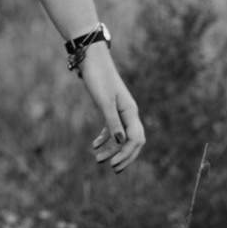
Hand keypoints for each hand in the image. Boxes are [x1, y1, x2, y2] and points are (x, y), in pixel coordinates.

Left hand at [78, 45, 144, 172]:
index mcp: (131, 111)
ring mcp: (121, 110)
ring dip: (112, 149)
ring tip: (98, 160)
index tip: (113, 165)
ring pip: (122, 136)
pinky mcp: (111, 107)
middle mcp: (129, 112)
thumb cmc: (98, 78)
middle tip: (113, 169)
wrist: (91, 58)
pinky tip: (95, 145)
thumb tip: (121, 143)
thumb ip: (112, 122)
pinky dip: (105, 137)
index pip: (135, 140)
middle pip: (133, 141)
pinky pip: (113, 127)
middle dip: (124, 157)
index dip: (126, 155)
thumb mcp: (104, 101)